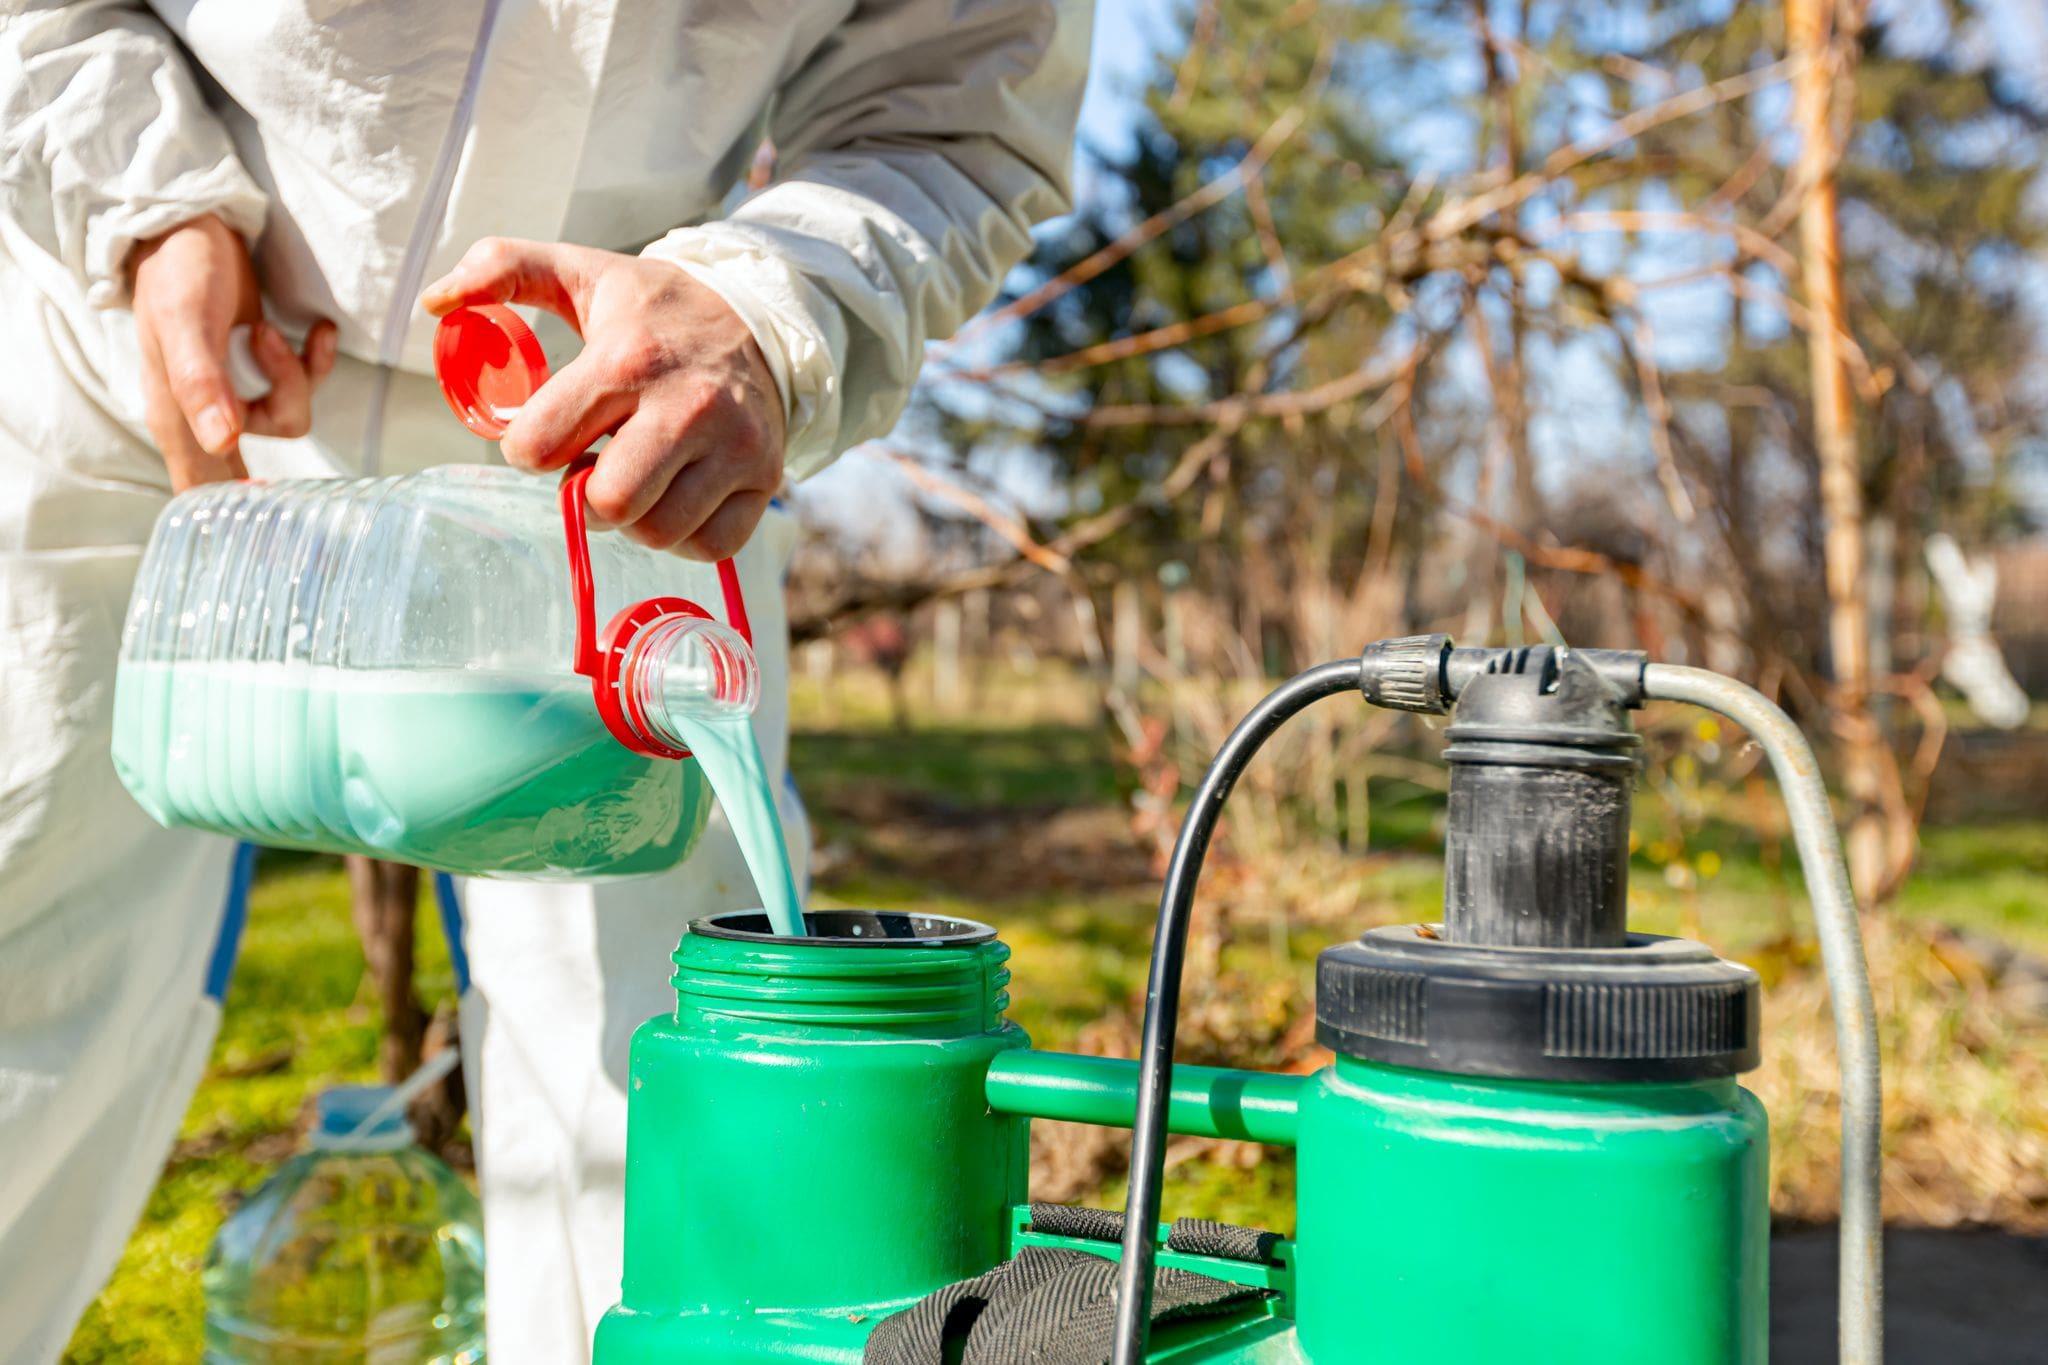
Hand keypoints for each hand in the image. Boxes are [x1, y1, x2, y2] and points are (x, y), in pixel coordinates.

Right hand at [128, 215, 337, 489]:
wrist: (188, 223)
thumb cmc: (177, 270)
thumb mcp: (186, 321)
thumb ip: (201, 382)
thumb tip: (222, 443)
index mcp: (175, 413)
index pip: (200, 489)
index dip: (232, 515)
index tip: (273, 522)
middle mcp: (203, 412)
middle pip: (254, 464)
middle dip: (283, 431)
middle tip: (284, 399)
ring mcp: (232, 392)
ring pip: (289, 417)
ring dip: (295, 375)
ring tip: (266, 330)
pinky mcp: (259, 368)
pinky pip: (302, 385)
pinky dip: (314, 361)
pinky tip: (313, 331)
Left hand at [421, 238, 785, 559]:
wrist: (761, 319)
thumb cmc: (656, 309)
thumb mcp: (580, 273)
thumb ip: (501, 269)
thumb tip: (433, 302)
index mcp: (627, 359)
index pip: (541, 445)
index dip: (530, 449)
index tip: (550, 434)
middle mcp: (687, 406)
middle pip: (609, 504)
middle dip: (585, 496)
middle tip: (594, 468)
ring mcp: (734, 447)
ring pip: (659, 533)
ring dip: (636, 519)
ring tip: (639, 477)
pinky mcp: (765, 478)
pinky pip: (711, 546)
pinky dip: (686, 535)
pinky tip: (678, 496)